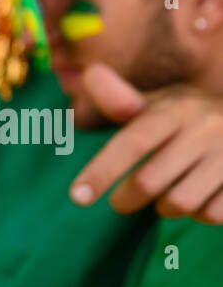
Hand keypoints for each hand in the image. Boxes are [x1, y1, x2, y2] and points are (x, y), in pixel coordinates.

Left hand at [70, 64, 222, 223]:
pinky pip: (210, 214)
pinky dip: (199, 213)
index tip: (77, 197)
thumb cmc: (187, 120)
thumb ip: (119, 100)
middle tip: (122, 199)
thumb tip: (91, 72)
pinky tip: (204, 194)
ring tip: (171, 190)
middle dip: (125, 199)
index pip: (134, 141)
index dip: (102, 171)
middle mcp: (206, 127)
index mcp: (177, 109)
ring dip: (165, 207)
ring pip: (177, 203)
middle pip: (147, 183)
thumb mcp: (157, 105)